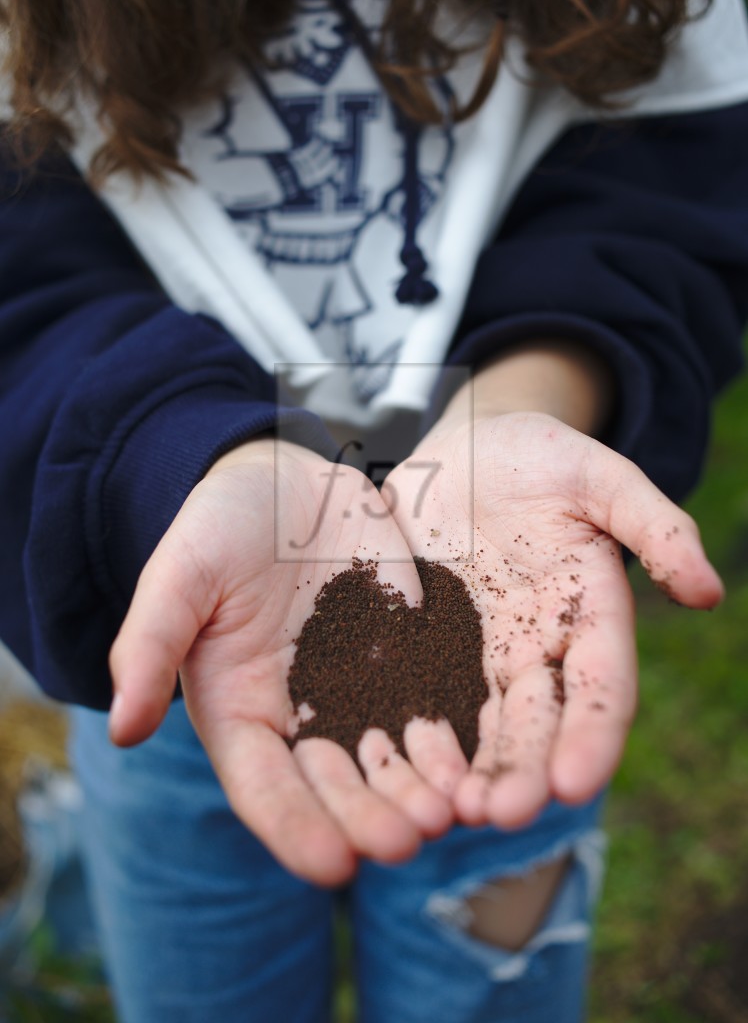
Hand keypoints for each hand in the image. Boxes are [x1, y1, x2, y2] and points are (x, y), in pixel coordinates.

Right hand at [107, 439, 453, 885]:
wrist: (283, 483)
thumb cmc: (216, 530)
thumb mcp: (178, 578)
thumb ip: (150, 646)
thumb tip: (122, 728)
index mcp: (241, 713)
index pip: (265, 787)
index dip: (295, 827)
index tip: (331, 865)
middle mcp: (304, 718)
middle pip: (338, 787)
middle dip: (371, 818)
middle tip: (407, 843)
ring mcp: (362, 690)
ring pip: (394, 759)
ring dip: (421, 791)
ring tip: (450, 813)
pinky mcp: (411, 656)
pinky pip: (437, 704)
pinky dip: (456, 737)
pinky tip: (481, 758)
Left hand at [384, 410, 722, 828]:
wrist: (467, 445)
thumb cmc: (542, 455)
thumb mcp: (601, 476)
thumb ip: (655, 525)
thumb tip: (710, 592)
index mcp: (590, 609)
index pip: (602, 683)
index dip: (593, 733)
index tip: (574, 782)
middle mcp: (539, 642)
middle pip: (540, 717)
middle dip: (525, 769)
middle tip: (503, 816)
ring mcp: (483, 647)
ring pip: (484, 721)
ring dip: (475, 771)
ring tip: (456, 814)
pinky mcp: (430, 639)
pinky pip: (427, 693)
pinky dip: (423, 736)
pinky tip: (405, 774)